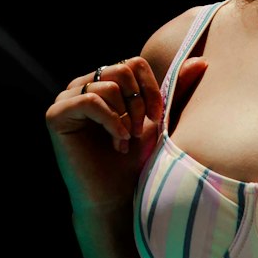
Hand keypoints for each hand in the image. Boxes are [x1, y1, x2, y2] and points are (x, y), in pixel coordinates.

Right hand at [46, 55, 207, 214]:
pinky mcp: (56, 114)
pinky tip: (116, 141)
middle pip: (121, 69)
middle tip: (138, 131)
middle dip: (138, 103)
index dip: (150, 89)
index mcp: (104, 82)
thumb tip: (202, 61)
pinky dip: (110, 121)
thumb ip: (176, 89)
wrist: (117, 196)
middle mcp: (83, 86)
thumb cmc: (137, 160)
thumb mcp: (159, 119)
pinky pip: (89, 100)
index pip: (133, 63)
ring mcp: (66, 98)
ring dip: (125, 116)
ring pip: (107, 84)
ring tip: (125, 140)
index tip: (157, 117)